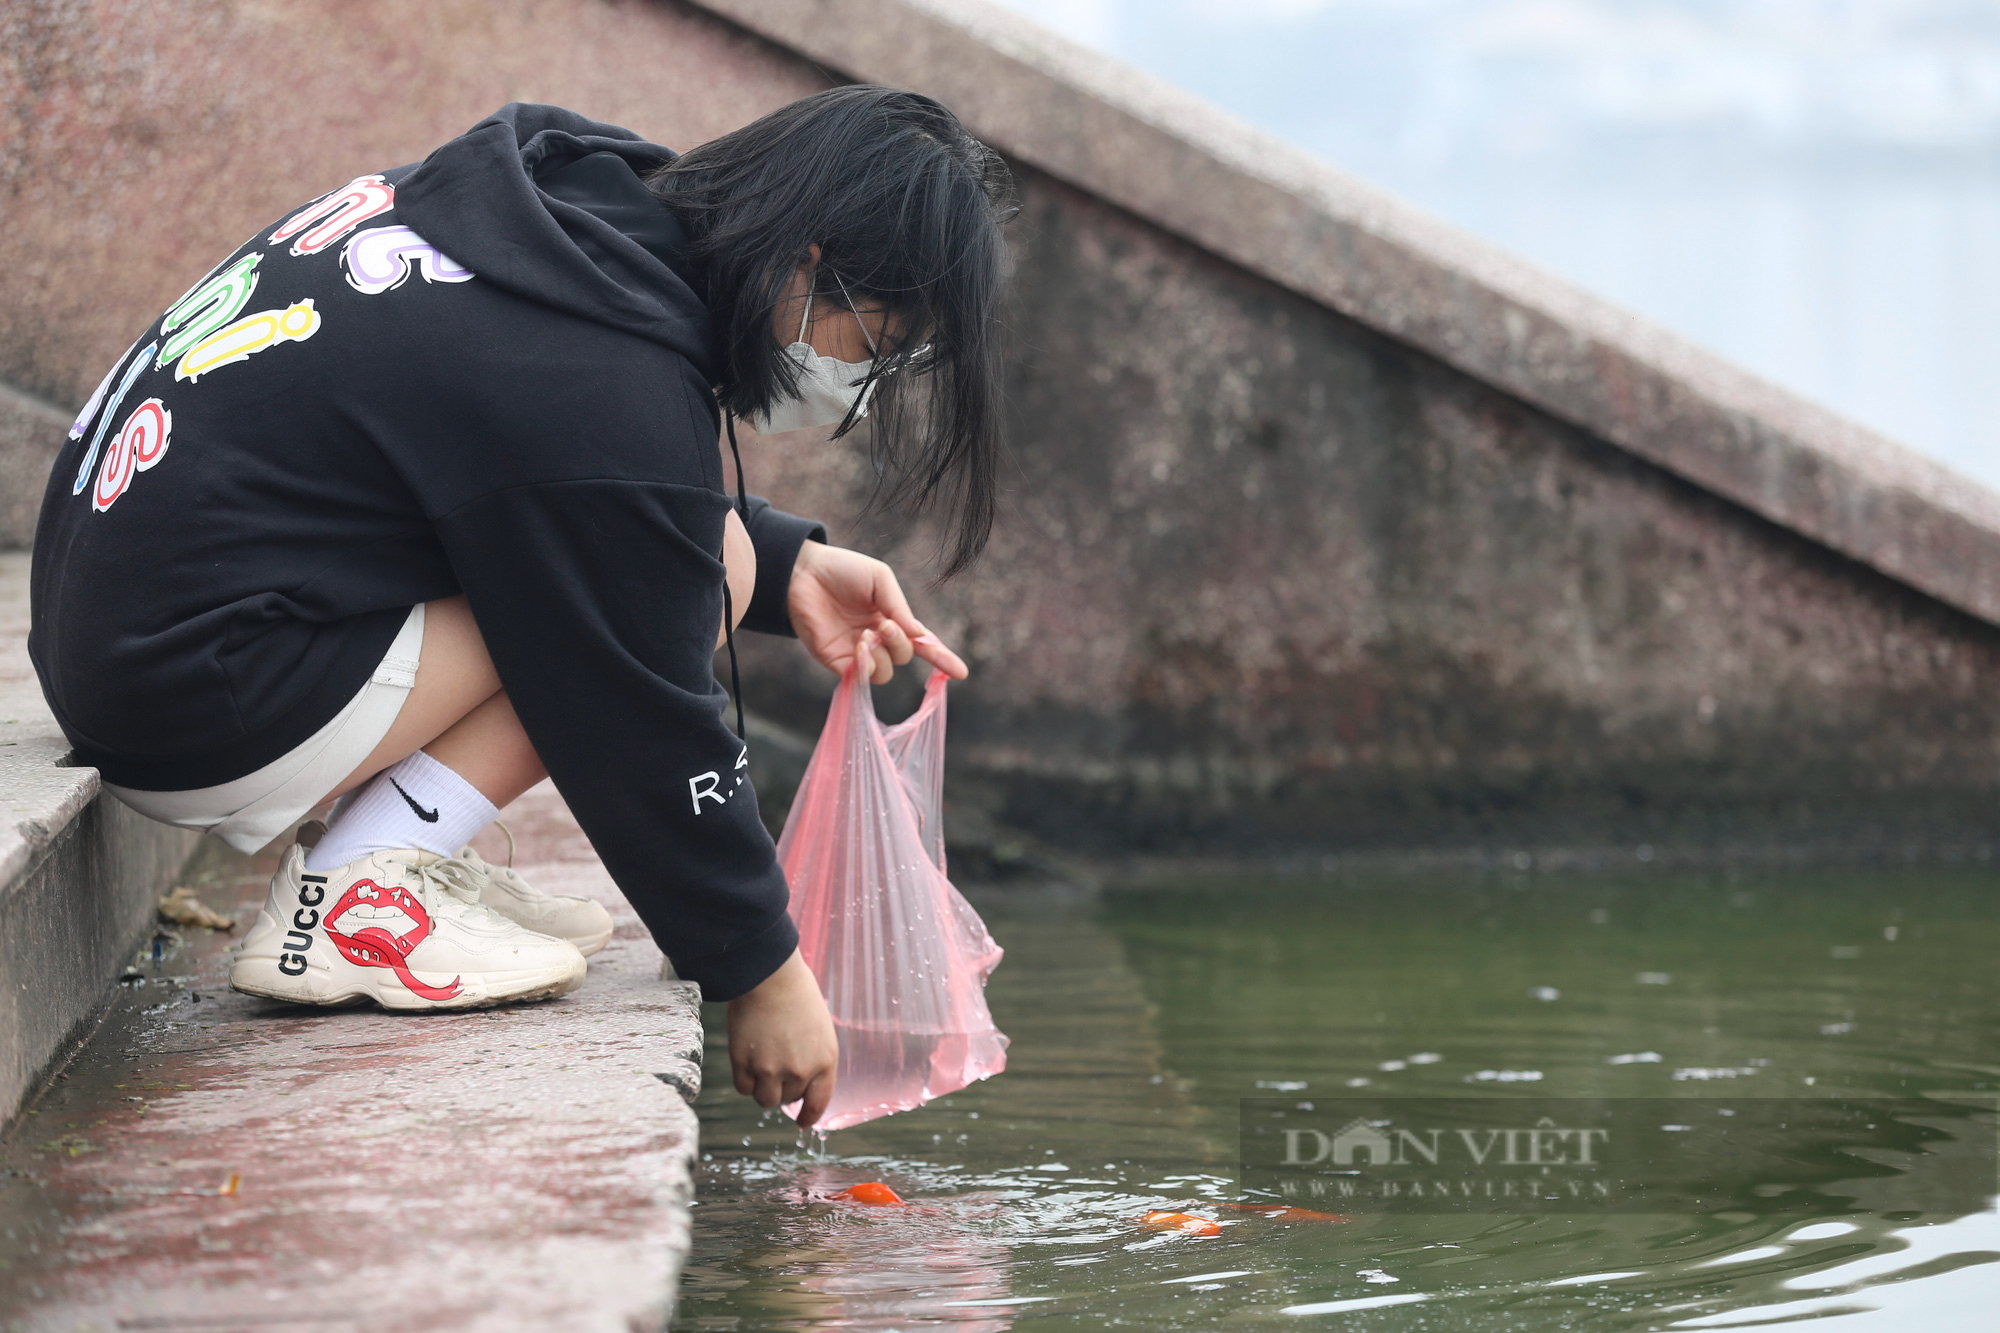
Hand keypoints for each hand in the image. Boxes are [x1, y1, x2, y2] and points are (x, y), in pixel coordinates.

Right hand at [726, 949, 838, 1126]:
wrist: (770, 975)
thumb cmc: (797, 994)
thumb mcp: (820, 1029)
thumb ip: (815, 1058)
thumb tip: (802, 1085)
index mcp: (825, 1060)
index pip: (819, 1103)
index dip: (809, 1116)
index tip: (802, 1122)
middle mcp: (800, 1071)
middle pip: (789, 1099)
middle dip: (784, 1087)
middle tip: (777, 1061)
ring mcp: (771, 1069)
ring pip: (765, 1100)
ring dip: (764, 1087)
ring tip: (761, 1061)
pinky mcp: (744, 1063)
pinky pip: (744, 1088)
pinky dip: (746, 1079)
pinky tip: (747, 1059)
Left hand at [787, 540, 969, 683]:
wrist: (802, 573)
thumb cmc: (843, 570)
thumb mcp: (880, 579)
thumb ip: (899, 606)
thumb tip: (918, 636)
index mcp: (892, 619)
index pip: (922, 644)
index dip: (942, 658)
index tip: (961, 673)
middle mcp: (878, 640)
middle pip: (904, 656)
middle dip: (900, 643)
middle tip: (884, 624)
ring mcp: (857, 653)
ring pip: (885, 672)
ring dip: (881, 654)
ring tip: (864, 633)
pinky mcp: (836, 662)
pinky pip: (861, 677)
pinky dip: (865, 666)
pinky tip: (857, 646)